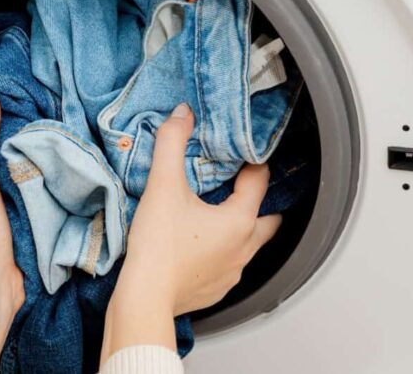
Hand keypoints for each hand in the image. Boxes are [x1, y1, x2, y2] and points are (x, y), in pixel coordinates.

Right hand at [100, 103, 280, 362]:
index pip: (259, 181)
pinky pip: (228, 266)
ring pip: (249, 245)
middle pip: (269, 219)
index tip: (241, 153)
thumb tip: (182, 113)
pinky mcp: (216, 290)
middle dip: (259, 202)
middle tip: (240, 186)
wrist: (144, 299)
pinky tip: (200, 246)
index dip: (252, 162)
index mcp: (240, 220)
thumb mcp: (163, 186)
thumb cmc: (158, 245)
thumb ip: (172, 143)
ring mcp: (232, 273)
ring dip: (239, 229)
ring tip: (217, 215)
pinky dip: (220, 253)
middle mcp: (244, 248)